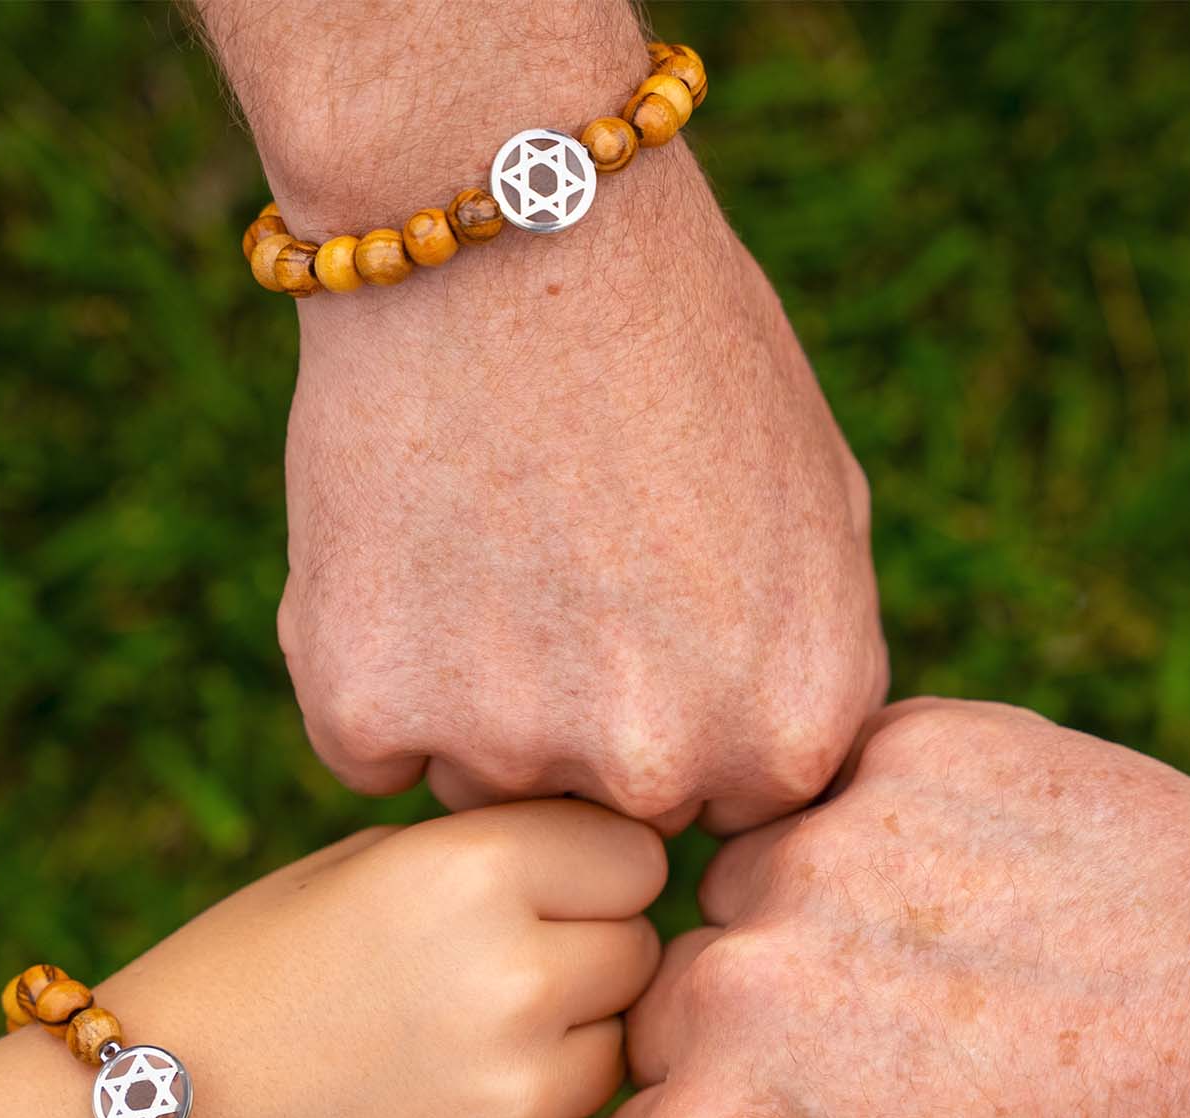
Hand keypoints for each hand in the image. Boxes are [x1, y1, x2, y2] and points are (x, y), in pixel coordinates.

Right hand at [101, 800, 663, 1117]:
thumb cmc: (258, 969)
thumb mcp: (370, 865)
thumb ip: (505, 853)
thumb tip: (628, 858)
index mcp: (472, 873)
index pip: (638, 856)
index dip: (594, 871)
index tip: (548, 890)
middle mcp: (511, 984)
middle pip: (638, 952)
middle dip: (585, 956)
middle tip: (486, 977)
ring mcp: (515, 1103)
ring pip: (614, 1050)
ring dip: (560, 1046)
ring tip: (447, 1053)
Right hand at [198, 0, 885, 833]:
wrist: (514, 226)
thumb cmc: (687, 354)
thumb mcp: (825, 516)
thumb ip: (807, 675)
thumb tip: (770, 781)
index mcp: (790, 731)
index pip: (737, 814)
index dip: (693, 728)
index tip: (660, 643)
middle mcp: (659, 767)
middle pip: (616, 819)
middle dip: (594, 731)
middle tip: (569, 588)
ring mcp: (508, 745)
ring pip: (487, 789)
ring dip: (482, 707)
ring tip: (491, 554)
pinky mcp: (365, 705)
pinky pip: (376, 747)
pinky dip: (385, 677)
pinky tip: (413, 562)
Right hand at [591, 700, 1189, 1117]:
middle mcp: (733, 997)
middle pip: (665, 1011)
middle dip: (744, 1045)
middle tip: (878, 1057)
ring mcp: (817, 858)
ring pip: (745, 886)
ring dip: (807, 924)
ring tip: (943, 962)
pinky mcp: (907, 754)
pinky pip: (842, 790)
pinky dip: (888, 831)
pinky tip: (983, 884)